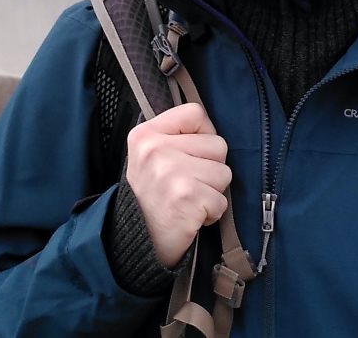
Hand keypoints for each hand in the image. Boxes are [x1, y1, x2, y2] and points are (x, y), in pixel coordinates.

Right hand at [125, 102, 231, 268]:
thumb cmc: (151, 197)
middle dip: (210, 168)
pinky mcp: (187, 198)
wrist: (134, 243)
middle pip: (217, 145)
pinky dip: (211, 213)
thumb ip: (176, 137)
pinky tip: (190, 216)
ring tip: (188, 200)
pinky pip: (222, 200)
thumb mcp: (150, 156)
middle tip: (186, 185)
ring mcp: (171, 173)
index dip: (203, 134)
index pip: (195, 113)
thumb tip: (210, 128)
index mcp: (146, 134)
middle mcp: (156, 149)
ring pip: (224, 173)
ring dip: (212, 192)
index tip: (191, 154)